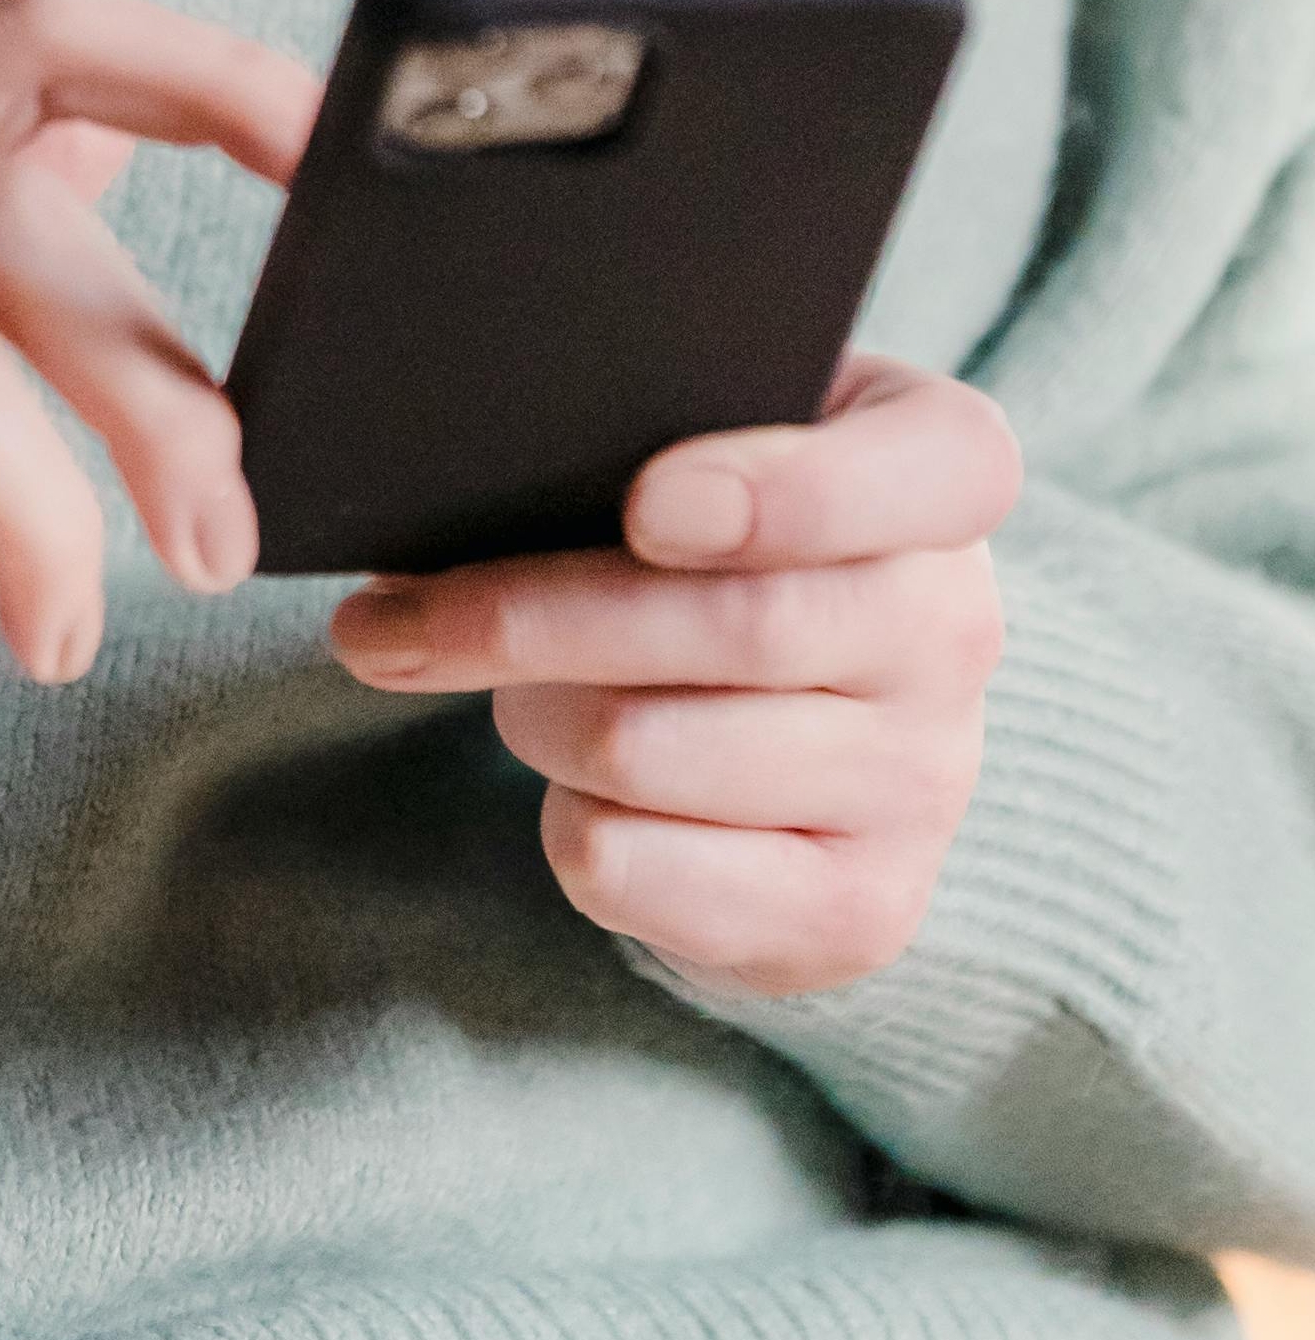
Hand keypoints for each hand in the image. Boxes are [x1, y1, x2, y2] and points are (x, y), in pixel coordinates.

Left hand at [328, 354, 1023, 998]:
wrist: (786, 736)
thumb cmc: (702, 547)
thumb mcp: (690, 450)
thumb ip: (621, 430)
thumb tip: (430, 483)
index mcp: (941, 476)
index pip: (938, 467)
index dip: (794, 492)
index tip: (648, 507)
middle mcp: (957, 629)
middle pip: (734, 626)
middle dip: (523, 619)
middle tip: (382, 624)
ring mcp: (921, 780)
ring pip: (650, 748)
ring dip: (528, 719)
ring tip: (504, 693)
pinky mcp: (856, 909)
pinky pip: (635, 867)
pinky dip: (564, 823)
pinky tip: (573, 792)